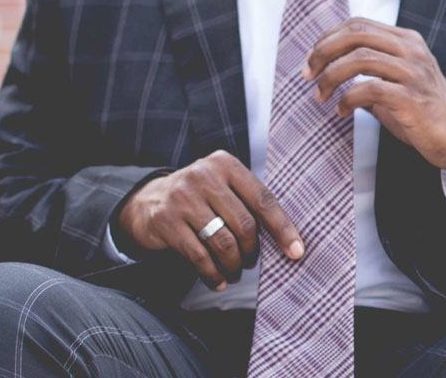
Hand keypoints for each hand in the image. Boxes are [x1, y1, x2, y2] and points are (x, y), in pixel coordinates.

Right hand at [119, 150, 303, 290]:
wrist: (149, 199)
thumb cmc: (201, 196)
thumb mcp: (223, 186)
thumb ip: (248, 201)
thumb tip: (288, 239)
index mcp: (225, 164)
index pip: (262, 198)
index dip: (282, 228)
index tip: (296, 252)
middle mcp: (204, 175)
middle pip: (244, 225)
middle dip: (252, 252)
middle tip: (249, 263)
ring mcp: (183, 197)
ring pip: (223, 243)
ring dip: (233, 266)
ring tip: (234, 273)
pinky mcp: (166, 220)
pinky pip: (199, 256)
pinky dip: (212, 275)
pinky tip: (217, 281)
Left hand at [303, 18, 445, 182]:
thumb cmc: (419, 110)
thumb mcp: (393, 80)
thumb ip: (367, 69)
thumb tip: (325, 67)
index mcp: (405, 40)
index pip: (357, 24)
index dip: (327, 38)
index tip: (311, 59)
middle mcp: (411, 50)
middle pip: (355, 34)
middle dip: (323, 52)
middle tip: (307, 73)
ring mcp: (414, 72)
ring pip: (359, 59)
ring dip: (330, 77)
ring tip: (320, 95)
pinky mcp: (412, 98)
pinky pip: (369, 90)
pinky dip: (347, 100)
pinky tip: (341, 111)